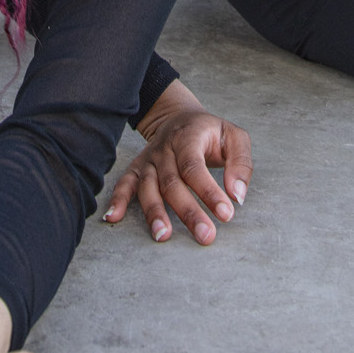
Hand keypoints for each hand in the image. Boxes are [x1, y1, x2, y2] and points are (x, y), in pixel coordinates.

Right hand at [103, 83, 252, 245]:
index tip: (226, 214)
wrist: (179, 116)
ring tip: (163, 236)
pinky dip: (118, 200)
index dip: (209, 191)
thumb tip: (237, 194)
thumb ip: (240, 164)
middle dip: (188, 211)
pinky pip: (125, 184)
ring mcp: (149, 160)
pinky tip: (113, 218)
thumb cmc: (210, 132)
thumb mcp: (234, 137)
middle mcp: (164, 149)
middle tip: (205, 235)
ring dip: (154, 212)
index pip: (194, 167)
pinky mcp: (138, 169)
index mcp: (188, 137)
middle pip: (172, 182)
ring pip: (148, 187)